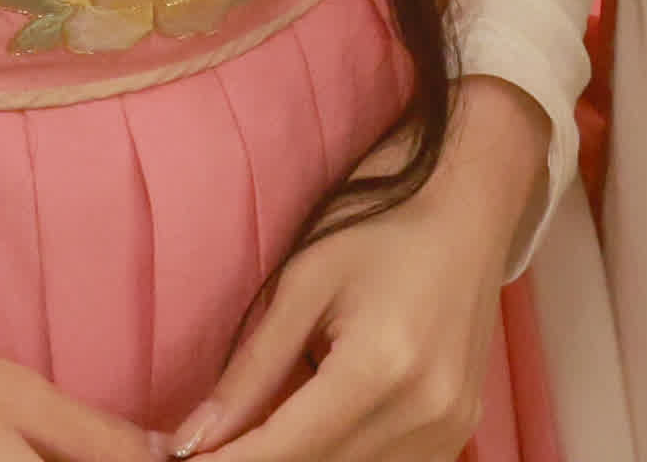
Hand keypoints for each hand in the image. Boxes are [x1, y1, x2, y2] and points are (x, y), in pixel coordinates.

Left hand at [179, 87, 550, 461]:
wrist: (469, 210)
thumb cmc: (380, 228)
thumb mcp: (304, 283)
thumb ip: (251, 368)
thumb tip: (191, 439)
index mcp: (382, 367)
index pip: (285, 449)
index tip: (178, 458)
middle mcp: (424, 411)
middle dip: (254, 460)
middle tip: (206, 444)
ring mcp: (448, 430)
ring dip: (296, 459)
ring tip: (256, 428)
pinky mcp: (455, 435)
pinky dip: (335, 456)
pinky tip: (312, 424)